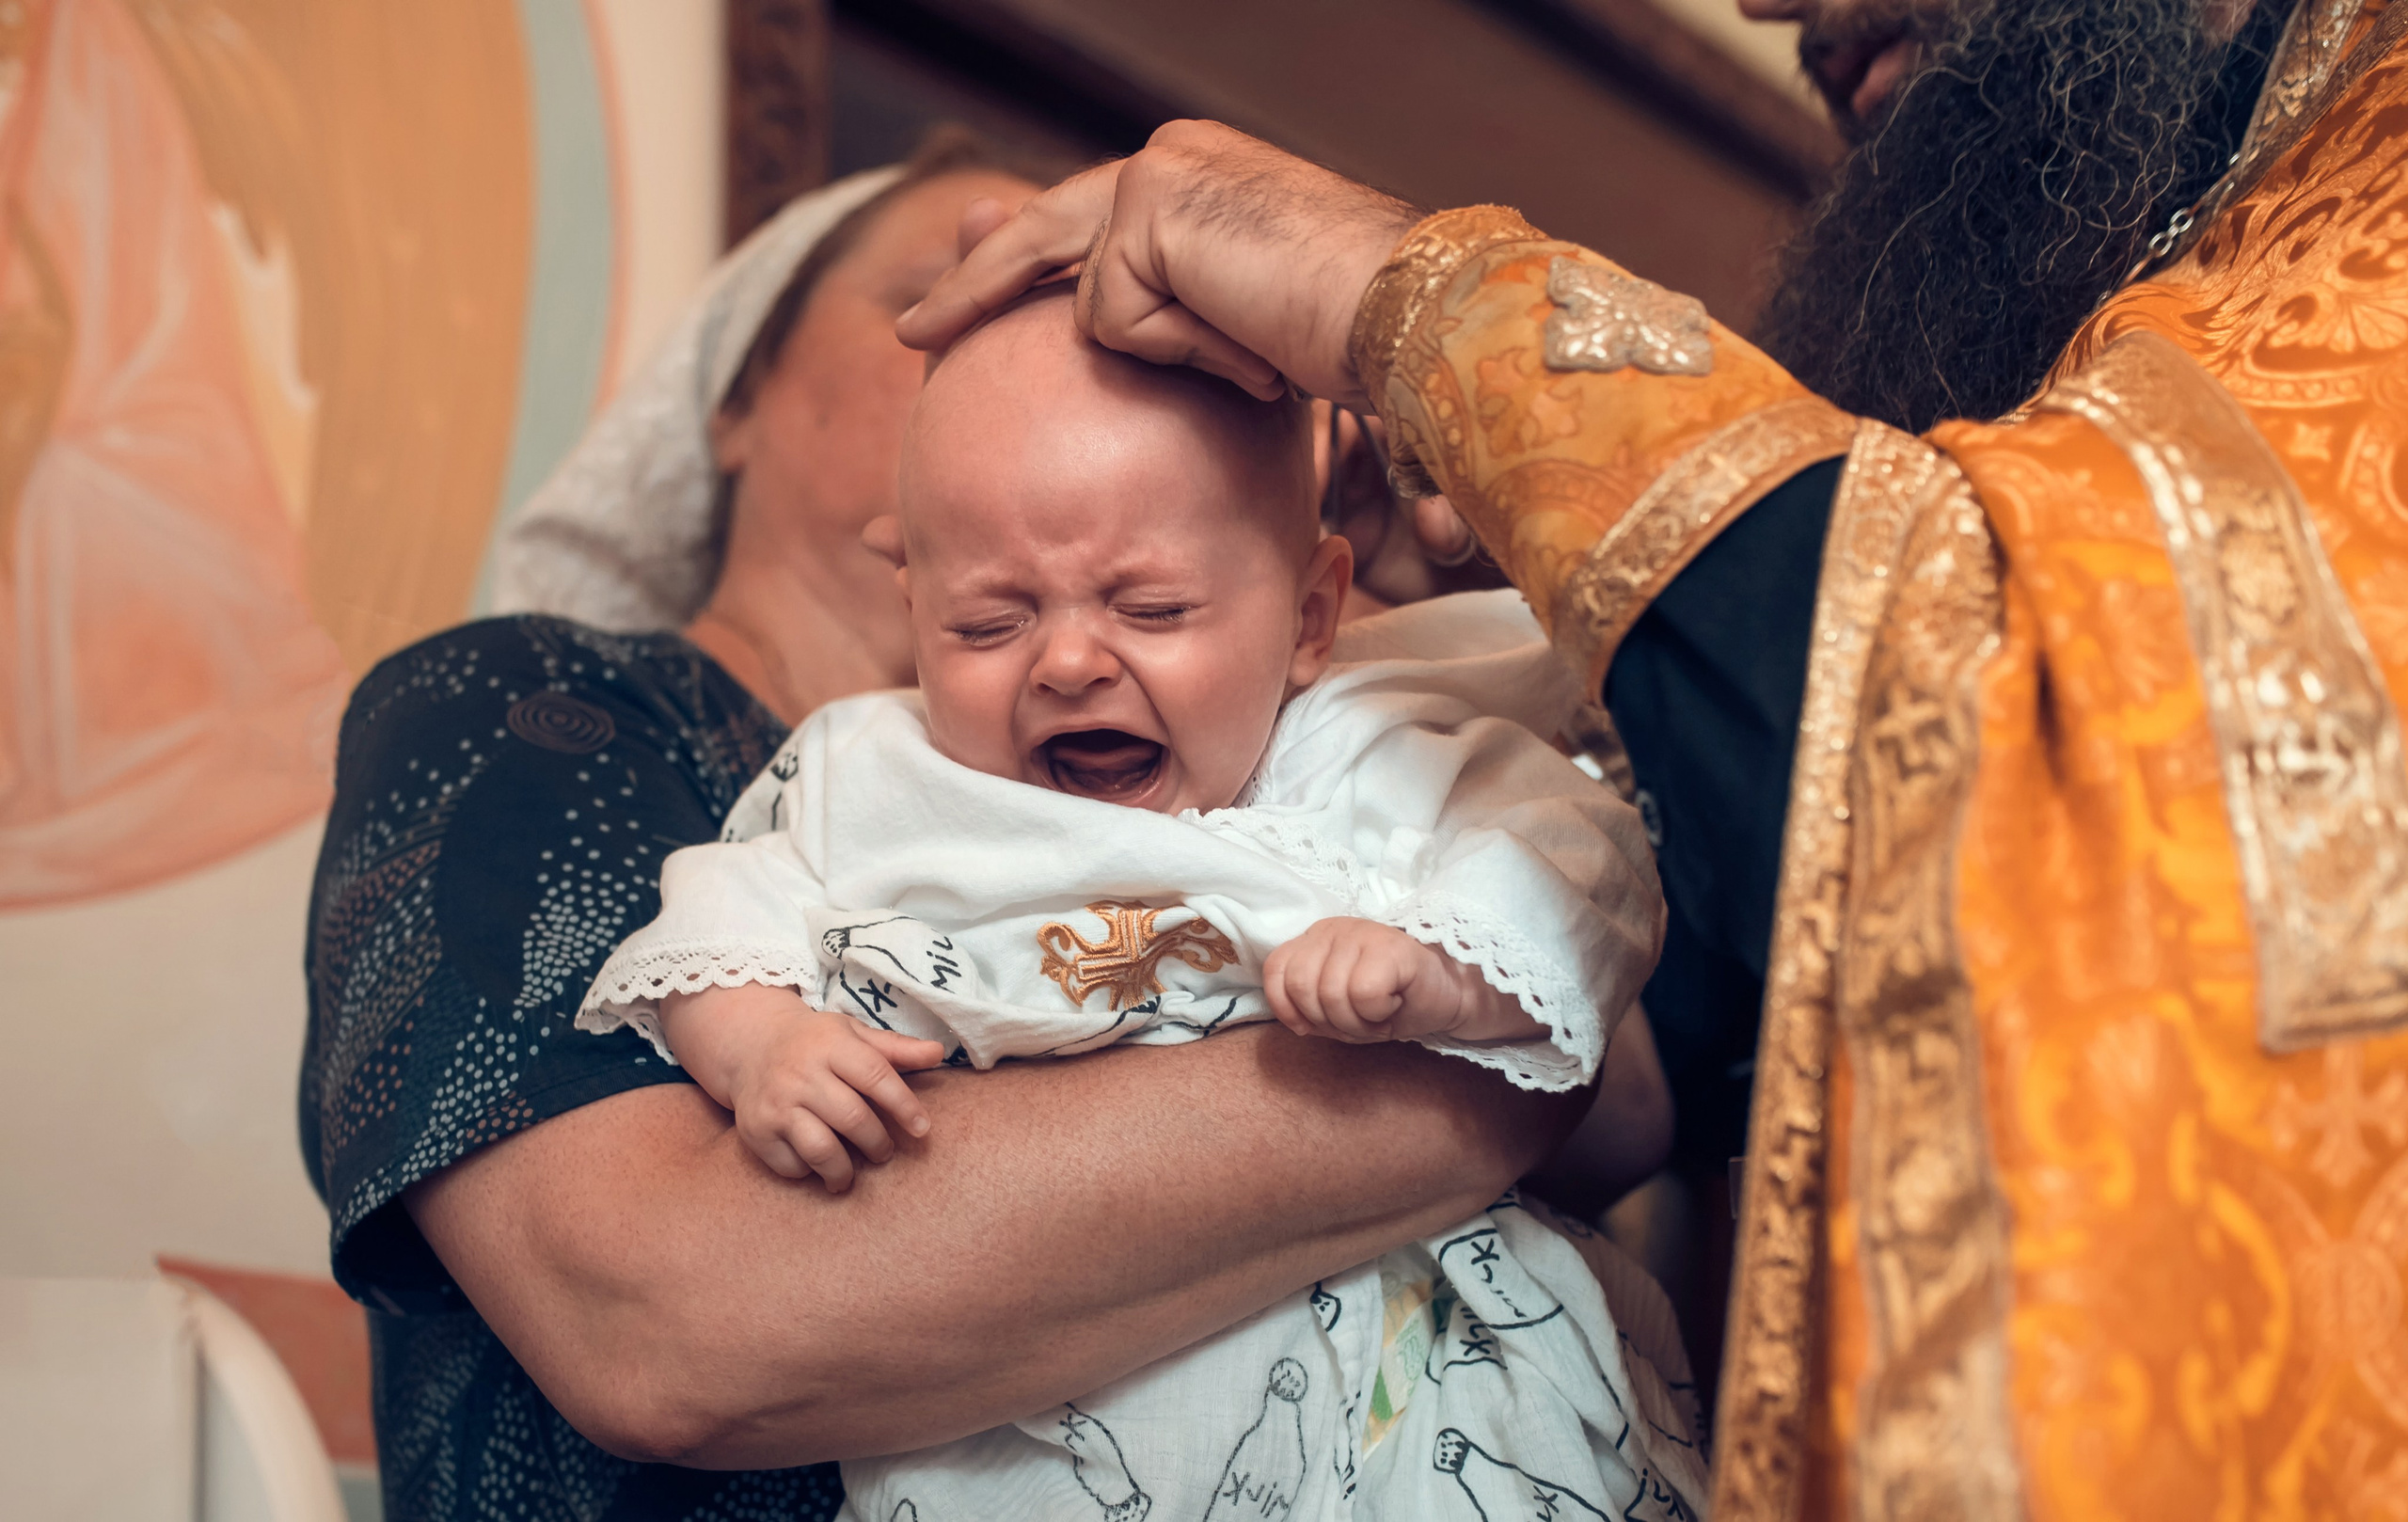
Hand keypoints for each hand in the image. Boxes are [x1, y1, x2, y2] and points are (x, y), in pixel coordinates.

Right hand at [660, 984, 945, 1191]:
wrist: (750, 1045)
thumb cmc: (816, 1043)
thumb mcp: (853, 1034)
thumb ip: (895, 1048)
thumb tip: (938, 1052)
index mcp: (831, 1045)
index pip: (876, 1076)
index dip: (904, 1106)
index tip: (923, 1130)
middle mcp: (801, 1074)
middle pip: (853, 1118)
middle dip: (877, 1143)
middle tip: (885, 1152)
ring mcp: (776, 1104)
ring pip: (821, 1150)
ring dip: (845, 1170)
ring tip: (852, 1174)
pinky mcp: (756, 1131)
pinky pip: (791, 1165)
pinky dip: (809, 1172)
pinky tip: (817, 1165)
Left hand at [896, 121, 1420, 409]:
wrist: (1409, 317)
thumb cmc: (1357, 342)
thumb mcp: (1248, 333)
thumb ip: (1168, 321)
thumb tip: (1083, 337)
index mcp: (1198, 182)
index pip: (1083, 227)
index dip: (1012, 269)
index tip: (948, 312)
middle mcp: (1172, 161)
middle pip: (1042, 233)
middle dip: (972, 285)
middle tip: (909, 336)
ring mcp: (1156, 176)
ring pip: (1095, 303)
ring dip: (1175, 352)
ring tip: (1261, 356)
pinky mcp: (1146, 208)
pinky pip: (1116, 318)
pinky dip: (1180, 349)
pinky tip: (1251, 345)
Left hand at [1263, 918, 1539, 1045]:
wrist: (1451, 993)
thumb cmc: (1392, 1001)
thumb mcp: (1338, 1007)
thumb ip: (1308, 1005)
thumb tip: (1294, 1021)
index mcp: (1315, 938)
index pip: (1276, 972)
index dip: (1290, 1010)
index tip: (1318, 1025)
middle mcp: (1333, 928)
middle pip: (1300, 988)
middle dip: (1328, 1021)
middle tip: (1360, 1020)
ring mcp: (1361, 933)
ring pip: (1330, 995)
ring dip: (1357, 1022)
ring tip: (1379, 1013)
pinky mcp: (1391, 947)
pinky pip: (1362, 994)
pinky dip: (1377, 1014)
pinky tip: (1394, 1005)